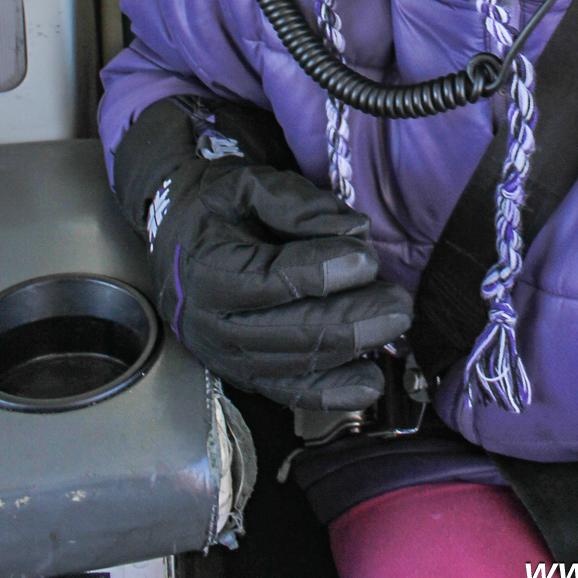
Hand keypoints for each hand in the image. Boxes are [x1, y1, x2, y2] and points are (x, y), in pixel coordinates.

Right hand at [112, 97, 411, 407]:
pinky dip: (333, 392)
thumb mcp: (248, 183)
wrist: (179, 237)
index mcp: (205, 267)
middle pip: (287, 331)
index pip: (268, 279)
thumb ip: (298, 203)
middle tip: (398, 303)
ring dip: (351, 349)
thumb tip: (356, 230)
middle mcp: (210, 322)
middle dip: (351, 319)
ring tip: (395, 323)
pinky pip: (289, 393)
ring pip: (294, 365)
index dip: (320, 271)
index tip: (367, 257)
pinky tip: (371, 381)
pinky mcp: (245, 375)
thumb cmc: (219, 205)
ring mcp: (226, 355)